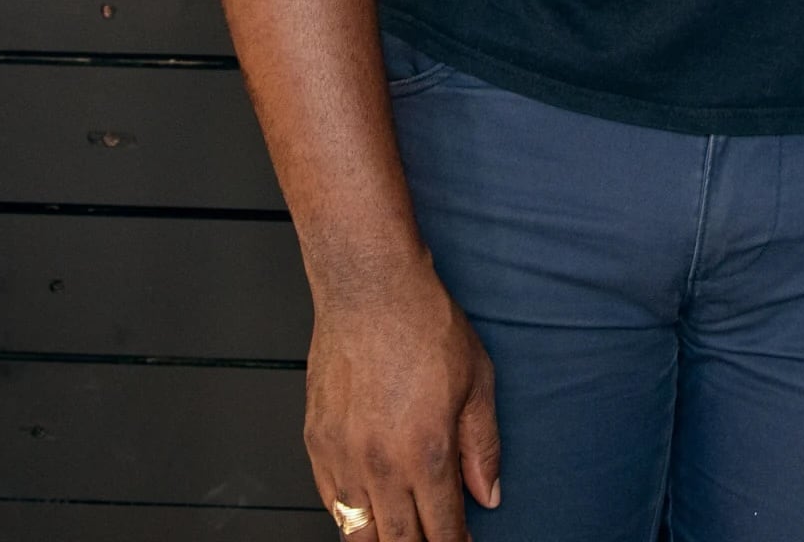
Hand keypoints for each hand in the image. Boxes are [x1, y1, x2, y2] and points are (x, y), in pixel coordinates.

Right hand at [304, 262, 501, 541]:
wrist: (369, 287)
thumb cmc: (424, 324)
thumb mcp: (477, 383)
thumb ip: (482, 447)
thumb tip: (487, 495)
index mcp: (427, 454)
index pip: (442, 531)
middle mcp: (381, 464)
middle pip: (399, 541)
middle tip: (435, 540)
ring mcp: (343, 456)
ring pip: (359, 532)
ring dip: (383, 540)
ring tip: (402, 534)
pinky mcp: (316, 442)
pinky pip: (331, 502)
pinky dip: (351, 516)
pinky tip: (369, 513)